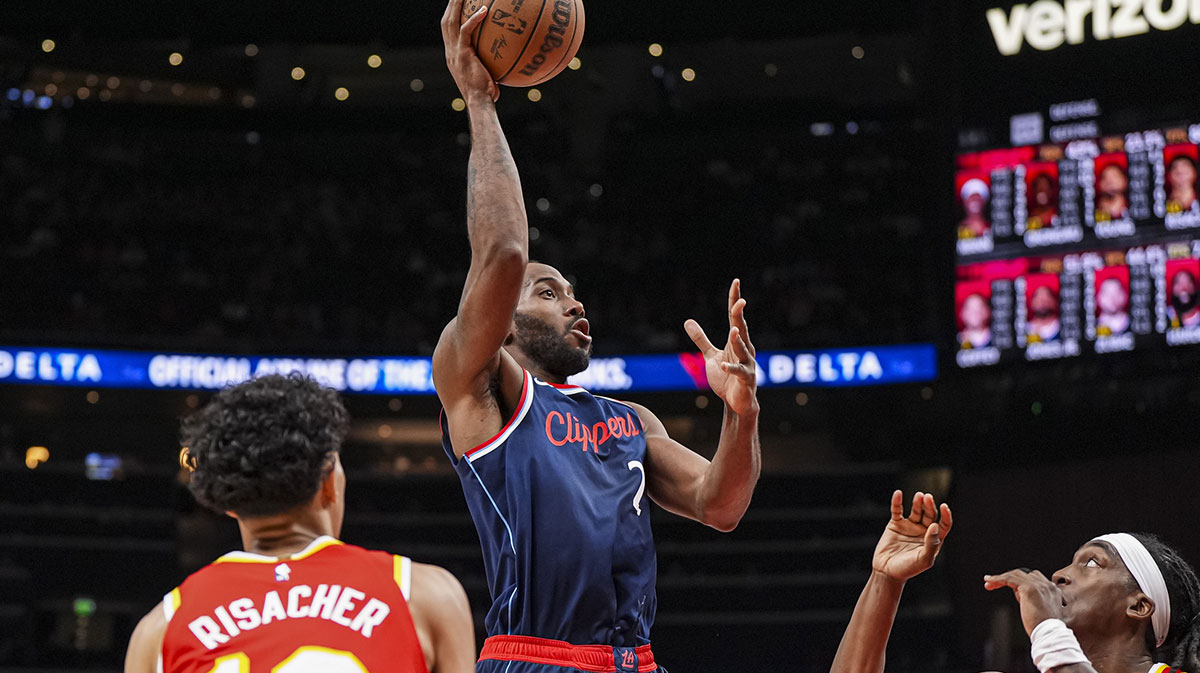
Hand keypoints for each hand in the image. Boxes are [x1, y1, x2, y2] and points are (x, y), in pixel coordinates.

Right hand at [441, 0, 499, 103]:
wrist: (479, 102)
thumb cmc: (486, 94)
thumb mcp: (486, 75)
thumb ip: (489, 63)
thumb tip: (506, 58)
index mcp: (453, 55)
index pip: (448, 31)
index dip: (451, 16)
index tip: (457, 5)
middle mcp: (450, 51)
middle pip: (446, 21)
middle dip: (451, 5)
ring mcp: (454, 52)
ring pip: (451, 21)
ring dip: (456, 5)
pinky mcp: (462, 53)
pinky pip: (466, 30)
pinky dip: (474, 18)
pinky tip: (484, 9)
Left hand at [685, 279, 758, 416]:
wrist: (737, 403)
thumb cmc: (726, 379)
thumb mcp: (711, 356)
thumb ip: (701, 339)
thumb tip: (687, 321)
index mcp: (736, 341)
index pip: (734, 317)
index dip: (734, 300)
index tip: (735, 282)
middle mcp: (745, 349)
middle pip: (741, 329)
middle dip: (740, 315)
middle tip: (740, 301)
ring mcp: (747, 364)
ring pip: (743, 349)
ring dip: (738, 341)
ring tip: (733, 330)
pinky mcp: (746, 379)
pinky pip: (738, 372)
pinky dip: (731, 369)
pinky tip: (723, 365)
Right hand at [872, 490, 952, 582]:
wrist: (887, 571)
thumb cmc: (908, 569)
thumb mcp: (924, 559)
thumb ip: (932, 543)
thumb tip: (935, 525)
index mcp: (933, 539)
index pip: (944, 524)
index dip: (945, 515)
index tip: (944, 506)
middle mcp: (923, 531)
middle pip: (929, 514)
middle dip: (929, 506)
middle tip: (927, 498)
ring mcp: (909, 526)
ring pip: (916, 510)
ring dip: (918, 502)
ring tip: (919, 496)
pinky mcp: (895, 524)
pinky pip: (897, 510)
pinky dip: (897, 502)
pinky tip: (898, 493)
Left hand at [984, 568, 1065, 635]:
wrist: (1049, 635)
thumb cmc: (1043, 628)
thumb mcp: (1041, 610)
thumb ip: (1034, 600)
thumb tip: (1019, 594)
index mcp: (1053, 591)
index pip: (1035, 578)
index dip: (1021, 582)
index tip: (1011, 590)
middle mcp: (1048, 586)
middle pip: (1025, 574)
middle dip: (1009, 578)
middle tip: (995, 584)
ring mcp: (1039, 585)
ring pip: (1016, 575)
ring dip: (1000, 578)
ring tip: (989, 583)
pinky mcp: (1030, 588)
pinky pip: (1010, 578)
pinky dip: (998, 579)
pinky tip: (990, 581)